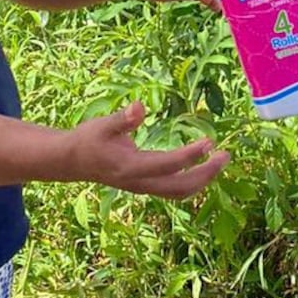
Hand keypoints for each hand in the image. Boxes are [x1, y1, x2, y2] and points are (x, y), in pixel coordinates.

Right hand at [64, 101, 227, 198]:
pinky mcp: (145, 185)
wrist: (71, 161)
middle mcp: (140, 183)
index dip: (190, 156)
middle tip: (226, 155)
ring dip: (203, 179)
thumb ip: (122, 119)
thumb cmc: (88, 140)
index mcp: (130, 168)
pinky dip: (192, 180)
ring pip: (179, 192)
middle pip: (180, 187)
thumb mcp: (101, 125)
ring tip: (221, 160)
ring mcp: (143, 187)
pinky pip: (174, 189)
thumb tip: (140, 106)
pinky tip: (204, 165)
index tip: (209, 142)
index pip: (167, 165)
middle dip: (206, 174)